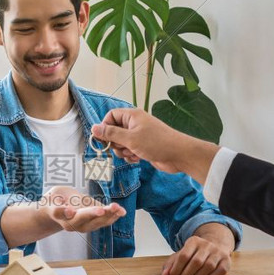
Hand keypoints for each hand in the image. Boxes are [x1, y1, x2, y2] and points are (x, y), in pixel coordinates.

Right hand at [42, 186, 125, 232]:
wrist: (61, 210)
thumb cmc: (57, 200)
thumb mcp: (55, 195)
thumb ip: (60, 202)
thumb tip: (70, 211)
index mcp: (58, 214)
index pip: (60, 213)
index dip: (65, 211)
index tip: (70, 210)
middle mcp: (71, 224)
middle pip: (82, 219)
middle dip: (93, 214)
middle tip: (102, 210)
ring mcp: (83, 226)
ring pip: (96, 222)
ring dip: (108, 215)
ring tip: (117, 208)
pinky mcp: (94, 224)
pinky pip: (104, 221)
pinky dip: (113, 216)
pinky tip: (121, 211)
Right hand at [91, 108, 218, 183]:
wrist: (179, 155)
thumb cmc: (157, 143)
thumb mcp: (130, 139)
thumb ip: (111, 134)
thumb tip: (94, 128)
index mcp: (132, 116)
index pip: (111, 116)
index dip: (105, 127)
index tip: (103, 139)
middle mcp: (135, 124)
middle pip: (114, 131)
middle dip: (115, 143)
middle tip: (121, 148)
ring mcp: (139, 135)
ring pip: (121, 143)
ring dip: (123, 151)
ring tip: (132, 153)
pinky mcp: (143, 146)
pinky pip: (129, 150)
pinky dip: (130, 156)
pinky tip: (137, 158)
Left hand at [162, 224, 234, 274]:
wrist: (215, 245)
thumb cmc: (195, 253)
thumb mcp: (181, 254)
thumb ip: (170, 265)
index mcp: (194, 241)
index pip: (183, 255)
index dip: (176, 268)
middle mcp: (207, 245)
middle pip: (196, 262)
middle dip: (187, 273)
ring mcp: (218, 252)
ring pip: (208, 266)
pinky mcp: (226, 260)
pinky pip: (219, 271)